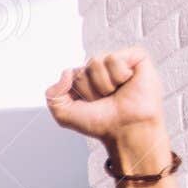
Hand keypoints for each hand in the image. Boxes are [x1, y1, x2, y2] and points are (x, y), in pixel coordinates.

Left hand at [45, 48, 168, 165]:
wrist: (126, 130)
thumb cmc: (100, 123)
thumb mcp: (64, 114)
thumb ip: (52, 95)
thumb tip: (66, 72)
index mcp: (86, 79)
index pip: (70, 74)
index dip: (78, 93)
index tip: (91, 105)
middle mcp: (101, 69)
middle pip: (83, 69)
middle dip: (90, 90)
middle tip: (106, 100)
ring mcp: (118, 62)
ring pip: (96, 62)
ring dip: (104, 85)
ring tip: (116, 93)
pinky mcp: (135, 57)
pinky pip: (113, 58)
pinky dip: (118, 75)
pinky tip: (127, 83)